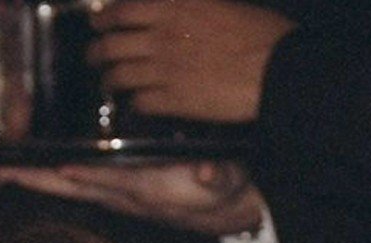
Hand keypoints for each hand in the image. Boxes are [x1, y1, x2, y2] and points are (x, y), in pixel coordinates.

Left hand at [0, 160, 264, 236]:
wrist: (221, 211)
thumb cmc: (219, 191)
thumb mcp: (223, 181)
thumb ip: (216, 175)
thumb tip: (210, 173)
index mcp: (137, 188)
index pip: (97, 179)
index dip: (72, 174)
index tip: (41, 168)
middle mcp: (112, 192)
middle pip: (56, 184)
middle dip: (16, 178)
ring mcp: (103, 191)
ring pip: (50, 183)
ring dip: (11, 177)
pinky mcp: (102, 187)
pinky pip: (57, 179)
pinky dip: (28, 173)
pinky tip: (2, 168)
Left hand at [89, 0, 293, 123]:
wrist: (278, 70)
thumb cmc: (261, 34)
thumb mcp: (220, 3)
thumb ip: (190, 5)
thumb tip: (178, 7)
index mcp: (172, 6)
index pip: (121, 10)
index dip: (104, 19)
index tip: (99, 23)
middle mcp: (161, 35)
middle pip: (111, 44)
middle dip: (96, 51)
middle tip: (93, 56)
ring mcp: (165, 70)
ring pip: (119, 75)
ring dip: (109, 80)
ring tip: (107, 84)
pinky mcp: (175, 101)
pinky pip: (140, 102)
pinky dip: (133, 104)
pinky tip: (135, 105)